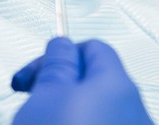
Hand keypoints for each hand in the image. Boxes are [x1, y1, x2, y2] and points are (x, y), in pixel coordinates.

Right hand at [11, 37, 152, 124]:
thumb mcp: (47, 96)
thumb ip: (55, 63)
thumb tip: (61, 45)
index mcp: (116, 86)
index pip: (91, 48)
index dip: (57, 54)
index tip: (32, 74)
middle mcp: (132, 112)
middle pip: (90, 82)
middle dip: (54, 86)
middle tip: (29, 99)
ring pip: (88, 111)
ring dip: (58, 112)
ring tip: (36, 123)